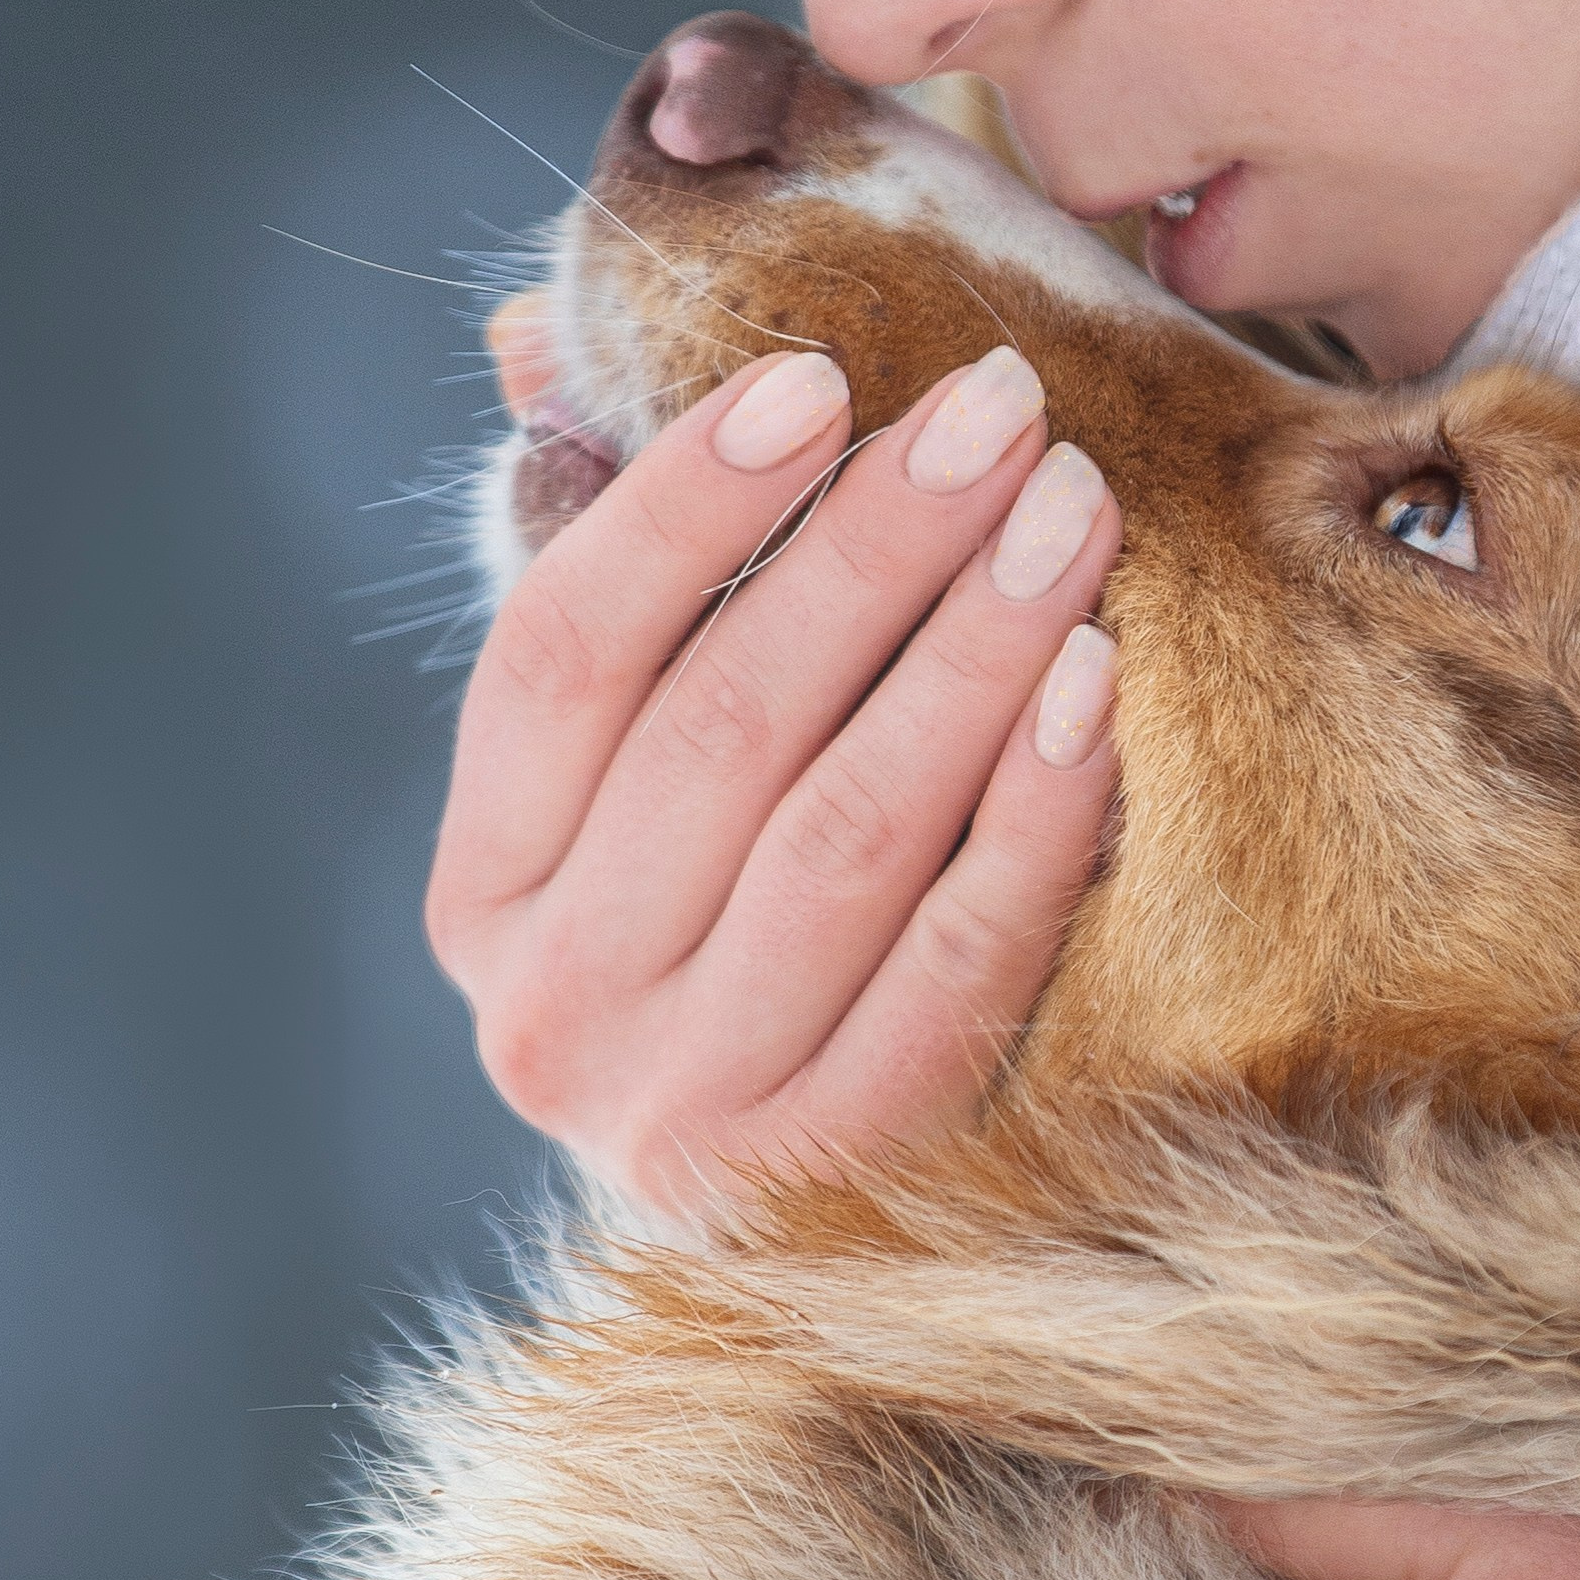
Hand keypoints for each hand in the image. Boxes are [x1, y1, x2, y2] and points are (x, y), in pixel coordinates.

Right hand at [426, 343, 1120, 1214]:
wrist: (785, 1219)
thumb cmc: (712, 925)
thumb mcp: (627, 781)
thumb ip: (606, 587)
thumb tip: (546, 360)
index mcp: (480, 892)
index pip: (559, 657)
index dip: (685, 506)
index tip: (816, 379)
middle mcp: (557, 1011)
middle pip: (724, 726)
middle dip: (875, 543)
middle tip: (999, 405)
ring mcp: (695, 1108)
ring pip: (851, 829)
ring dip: (973, 645)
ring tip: (1070, 507)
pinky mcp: (850, 1167)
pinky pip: (964, 958)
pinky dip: (1035, 812)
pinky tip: (1098, 682)